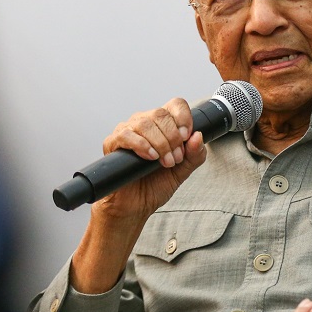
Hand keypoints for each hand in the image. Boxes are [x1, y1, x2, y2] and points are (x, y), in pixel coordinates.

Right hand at [93, 98, 206, 219]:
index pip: (175, 105)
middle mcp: (144, 123)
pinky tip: (150, 157)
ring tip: (164, 162)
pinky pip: (126, 134)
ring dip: (160, 144)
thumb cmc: (155, 186)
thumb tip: (198, 136)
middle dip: (173, 137)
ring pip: (145, 123)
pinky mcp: (112, 143)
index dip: (184, 117)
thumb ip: (194, 155)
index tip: (187, 137)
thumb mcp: (182, 171)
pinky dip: (142, 145)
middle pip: (161, 113)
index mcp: (163, 125)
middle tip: (175, 158)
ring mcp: (127, 131)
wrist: (135, 206)